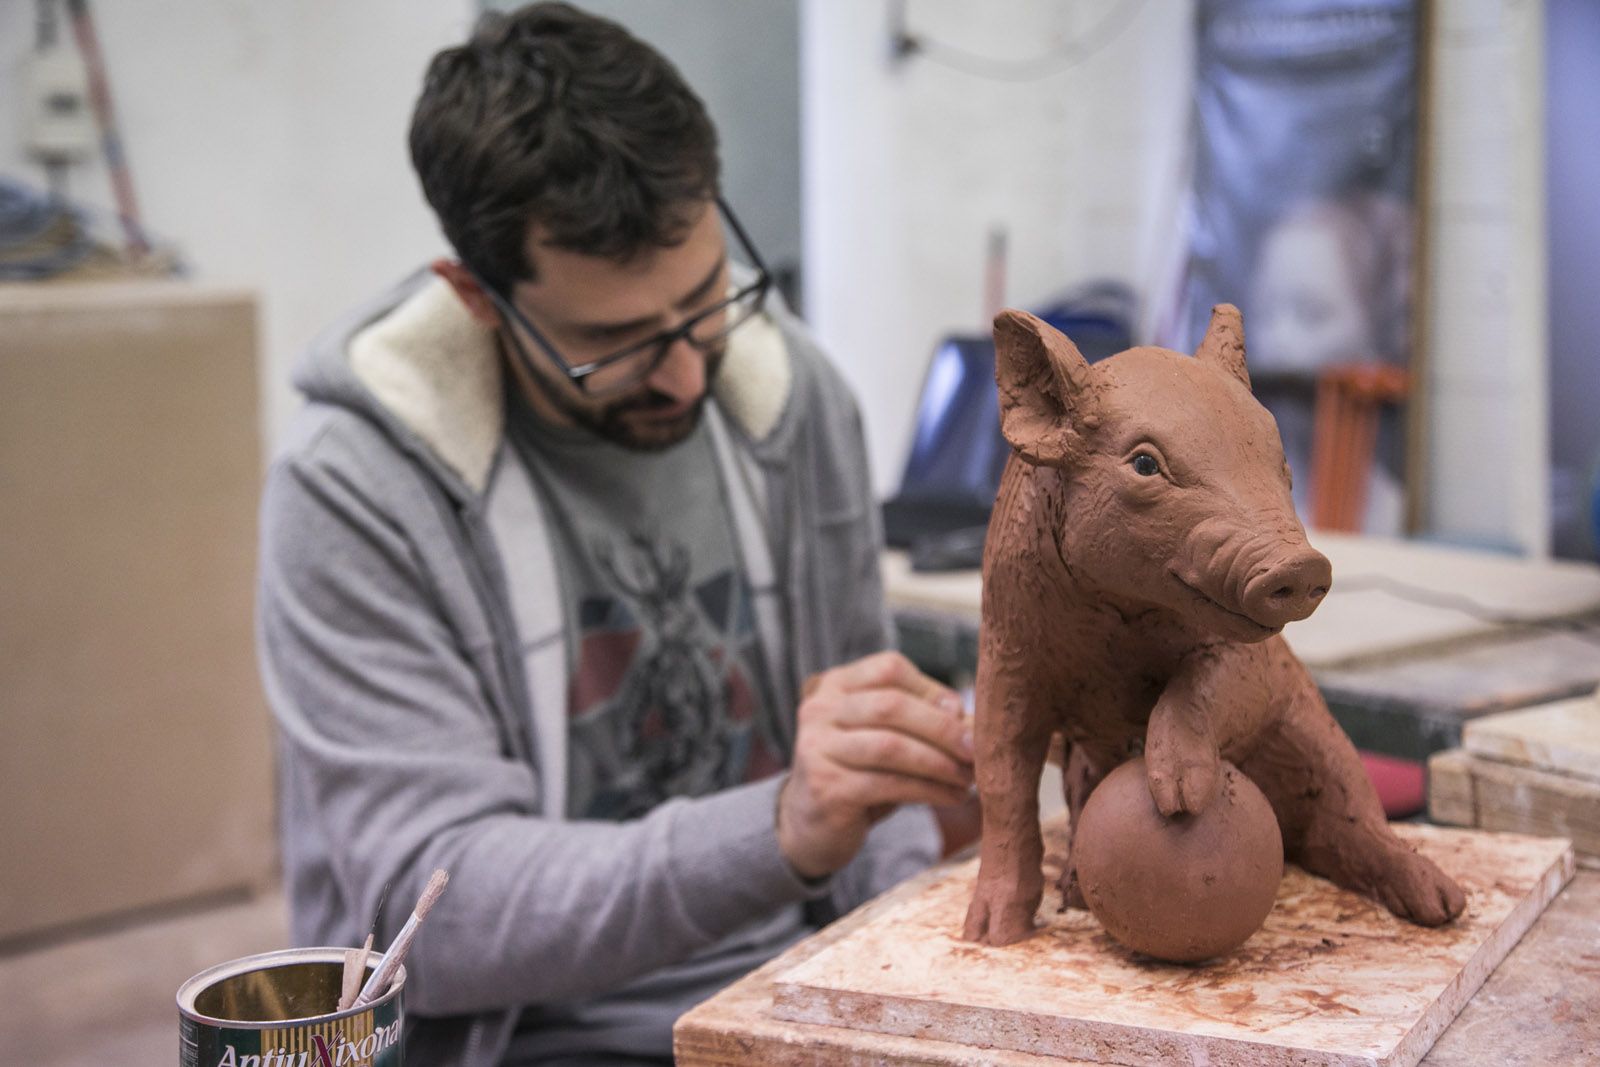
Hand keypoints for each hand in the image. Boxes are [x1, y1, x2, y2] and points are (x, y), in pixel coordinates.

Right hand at [776, 651, 973, 879]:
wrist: (810, 824)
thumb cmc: (860, 773)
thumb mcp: (886, 737)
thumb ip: (920, 720)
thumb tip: (970, 720)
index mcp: (835, 684)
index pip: (889, 669)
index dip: (932, 691)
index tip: (964, 718)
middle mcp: (819, 709)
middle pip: (892, 706)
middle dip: (943, 729)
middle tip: (976, 751)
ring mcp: (817, 747)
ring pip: (891, 746)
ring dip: (939, 763)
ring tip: (968, 778)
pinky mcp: (825, 787)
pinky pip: (887, 784)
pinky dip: (928, 790)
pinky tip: (951, 797)